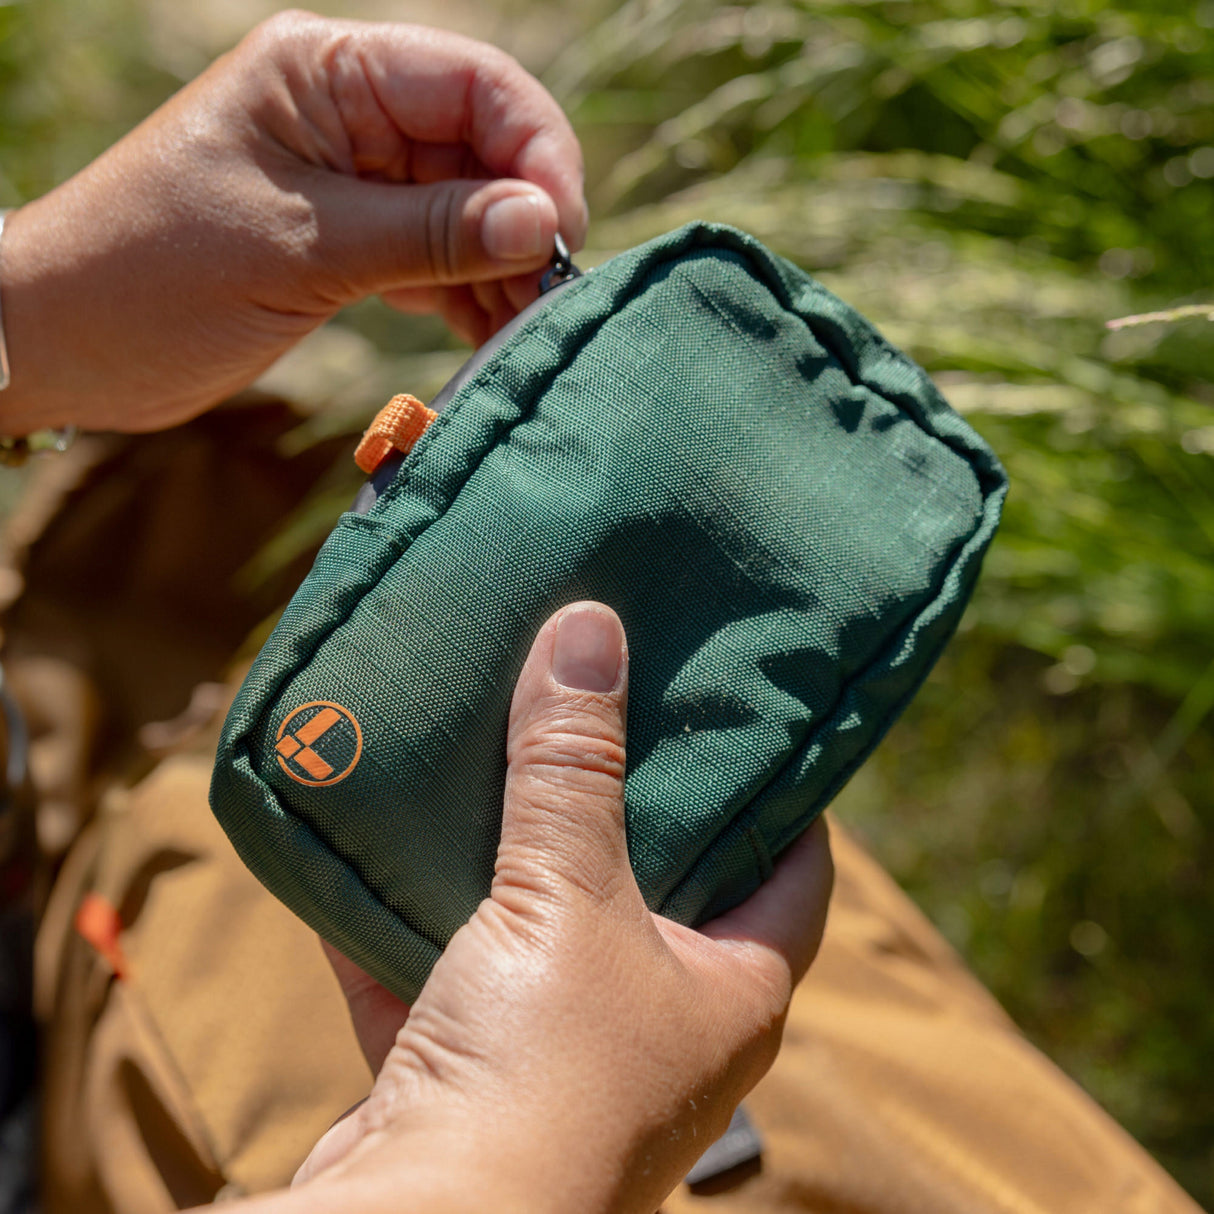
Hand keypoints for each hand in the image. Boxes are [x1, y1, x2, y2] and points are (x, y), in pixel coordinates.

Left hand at [0, 11, 585, 434]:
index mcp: (327, 73)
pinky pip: (438, 259)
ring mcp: (355, 183)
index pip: (474, 84)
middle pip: (483, 150)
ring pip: (469, 212)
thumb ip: (431, 232)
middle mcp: (350, 116)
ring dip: (506, 270)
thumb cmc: (156, 274)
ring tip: (527, 332)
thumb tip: (546, 222)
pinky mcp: (353, 245)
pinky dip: (471, 298)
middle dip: (526, 222)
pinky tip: (492, 337)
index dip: (536, 151)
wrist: (70, 344)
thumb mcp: (302, 250)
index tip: (563, 232)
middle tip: (553, 299)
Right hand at [265, 602, 832, 1213]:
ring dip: (508, 849)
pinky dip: (410, 912)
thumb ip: (574, 766)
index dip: (781, 789)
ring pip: (543, 922)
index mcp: (731, 990)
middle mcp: (659, 1025)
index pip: (794, 867)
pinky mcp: (471, 1069)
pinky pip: (444, 966)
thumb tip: (590, 628)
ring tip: (497, 745)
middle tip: (606, 700)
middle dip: (626, 798)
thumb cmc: (542, 1071)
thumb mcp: (569, 898)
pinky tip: (380, 838)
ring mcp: (562, 1051)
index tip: (743, 709)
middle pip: (660, 883)